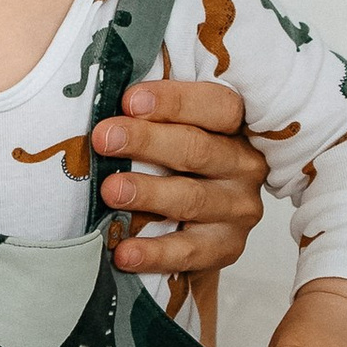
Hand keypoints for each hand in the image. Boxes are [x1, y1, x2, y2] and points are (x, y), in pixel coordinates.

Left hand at [95, 79, 267, 278]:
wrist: (198, 223)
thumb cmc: (176, 162)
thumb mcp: (174, 129)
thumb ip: (151, 113)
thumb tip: (101, 94)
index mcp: (236, 125)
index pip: (217, 106)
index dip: (175, 101)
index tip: (129, 100)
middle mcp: (244, 165)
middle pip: (197, 149)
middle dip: (146, 141)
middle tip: (104, 139)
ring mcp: (238, 208)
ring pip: (192, 198)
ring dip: (148, 193)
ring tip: (110, 191)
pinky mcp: (227, 247)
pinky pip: (189, 251)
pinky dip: (154, 253)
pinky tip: (123, 251)